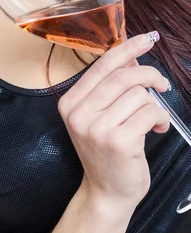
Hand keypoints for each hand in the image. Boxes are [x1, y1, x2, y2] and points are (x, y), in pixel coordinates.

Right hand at [58, 32, 169, 210]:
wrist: (106, 192)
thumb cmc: (106, 151)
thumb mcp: (98, 116)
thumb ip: (110, 88)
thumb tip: (133, 59)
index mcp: (70, 102)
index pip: (102, 66)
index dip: (127, 49)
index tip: (146, 39)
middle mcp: (79, 113)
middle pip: (123, 77)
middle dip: (149, 75)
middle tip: (162, 84)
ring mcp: (97, 128)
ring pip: (139, 95)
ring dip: (154, 104)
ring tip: (152, 119)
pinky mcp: (118, 141)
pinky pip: (149, 112)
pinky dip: (160, 118)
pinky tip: (156, 129)